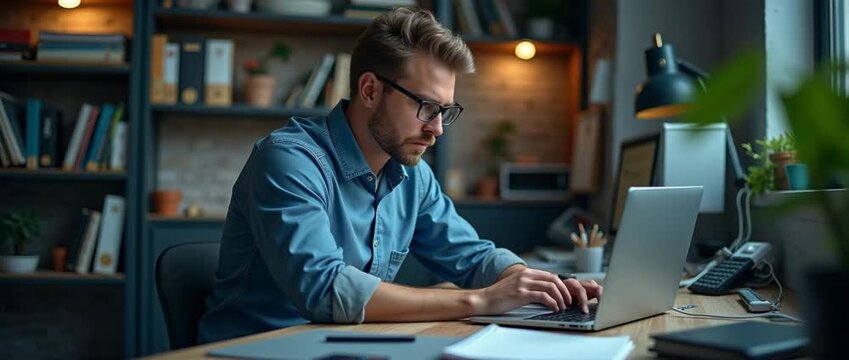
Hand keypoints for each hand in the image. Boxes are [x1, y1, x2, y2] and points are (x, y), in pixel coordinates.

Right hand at [473, 268, 602, 314]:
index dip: (561, 285)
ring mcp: (523, 283)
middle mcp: (525, 275)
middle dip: (564, 291)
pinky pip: (543, 296)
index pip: (550, 275)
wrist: (484, 299)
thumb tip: (545, 292)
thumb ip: (529, 284)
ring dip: (560, 298)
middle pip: (553, 279)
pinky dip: (552, 303)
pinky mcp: (521, 294)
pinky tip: (554, 308)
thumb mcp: (515, 285)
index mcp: (525, 272)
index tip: (565, 295)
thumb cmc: (499, 295)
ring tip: (563, 307)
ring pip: (551, 287)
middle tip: (568, 301)